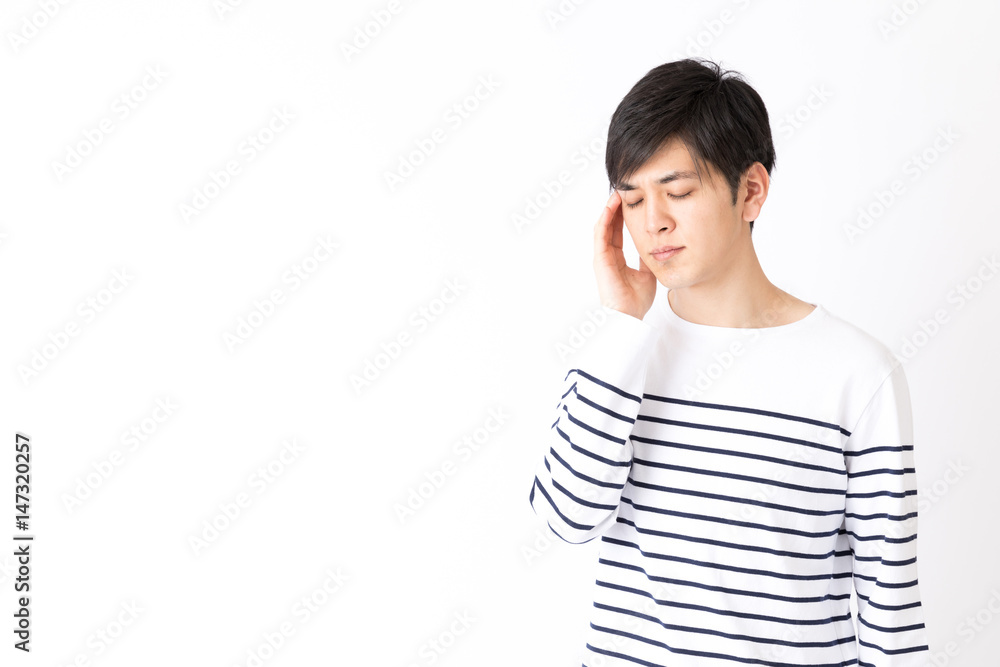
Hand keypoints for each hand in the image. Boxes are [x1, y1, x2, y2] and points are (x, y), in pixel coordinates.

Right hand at [593, 190, 656, 319]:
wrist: (628, 316)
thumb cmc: (636, 301)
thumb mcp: (648, 274)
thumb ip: (648, 260)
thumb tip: (657, 247)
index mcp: (617, 259)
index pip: (619, 232)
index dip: (624, 216)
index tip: (632, 201)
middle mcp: (607, 256)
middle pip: (610, 226)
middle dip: (616, 208)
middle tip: (624, 190)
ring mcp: (602, 257)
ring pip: (603, 226)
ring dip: (609, 209)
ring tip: (617, 193)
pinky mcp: (600, 259)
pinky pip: (600, 234)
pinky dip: (605, 219)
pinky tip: (611, 206)